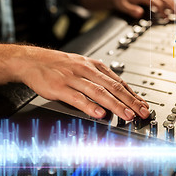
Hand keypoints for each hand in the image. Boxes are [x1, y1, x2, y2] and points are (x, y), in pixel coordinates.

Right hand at [10, 46, 149, 119]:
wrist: (33, 60)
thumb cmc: (60, 65)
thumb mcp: (83, 66)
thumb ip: (99, 78)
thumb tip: (118, 92)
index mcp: (95, 66)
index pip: (119, 81)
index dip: (133, 94)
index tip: (143, 105)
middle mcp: (87, 70)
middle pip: (113, 87)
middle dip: (130, 101)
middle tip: (142, 112)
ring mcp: (73, 78)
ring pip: (99, 92)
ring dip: (115, 105)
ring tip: (127, 115)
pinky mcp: (60, 87)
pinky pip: (77, 98)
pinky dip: (90, 106)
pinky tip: (100, 114)